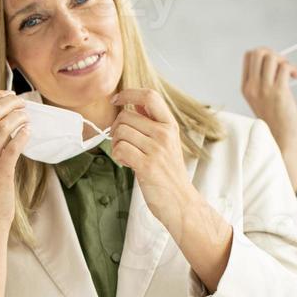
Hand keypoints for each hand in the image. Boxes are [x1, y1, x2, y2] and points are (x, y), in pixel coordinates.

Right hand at [0, 89, 28, 231]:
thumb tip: (5, 119)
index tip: (9, 94)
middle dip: (10, 102)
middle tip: (23, 103)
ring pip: (2, 127)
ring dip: (19, 116)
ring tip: (28, 116)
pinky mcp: (0, 173)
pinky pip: (12, 147)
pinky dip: (23, 135)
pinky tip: (29, 131)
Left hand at [111, 88, 231, 289]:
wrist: (181, 203)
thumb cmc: (169, 174)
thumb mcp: (166, 143)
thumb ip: (152, 124)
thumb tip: (134, 104)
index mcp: (170, 126)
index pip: (150, 96)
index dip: (129, 93)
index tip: (116, 99)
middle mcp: (165, 134)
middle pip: (126, 116)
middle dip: (116, 129)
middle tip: (122, 144)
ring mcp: (157, 149)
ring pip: (120, 131)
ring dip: (115, 144)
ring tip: (125, 155)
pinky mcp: (147, 165)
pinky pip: (120, 148)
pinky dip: (117, 156)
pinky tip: (126, 163)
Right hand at [240, 47, 296, 181]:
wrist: (280, 139)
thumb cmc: (275, 120)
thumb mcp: (260, 99)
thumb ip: (262, 82)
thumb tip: (275, 61)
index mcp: (246, 87)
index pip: (248, 56)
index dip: (264, 53)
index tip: (274, 63)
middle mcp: (252, 87)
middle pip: (258, 52)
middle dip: (273, 53)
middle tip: (281, 65)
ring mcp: (264, 89)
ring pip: (271, 57)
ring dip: (284, 60)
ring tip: (289, 72)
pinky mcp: (279, 92)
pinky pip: (284, 67)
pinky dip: (291, 68)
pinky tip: (294, 76)